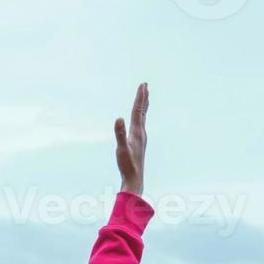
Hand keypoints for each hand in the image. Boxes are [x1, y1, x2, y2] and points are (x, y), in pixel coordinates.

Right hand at [114, 82, 148, 196]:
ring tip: (145, 98)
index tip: (143, 85)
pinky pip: (141, 125)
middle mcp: (141, 133)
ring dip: (143, 106)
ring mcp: (141, 138)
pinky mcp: (139, 143)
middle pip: (143, 111)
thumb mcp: (121, 149)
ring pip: (143, 118)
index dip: (140, 97)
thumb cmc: (127, 165)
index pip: (138, 110)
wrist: (135, 179)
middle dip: (143, 98)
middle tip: (145, 85)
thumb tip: (118, 118)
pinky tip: (140, 119)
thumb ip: (119, 133)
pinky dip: (141, 117)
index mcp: (137, 132)